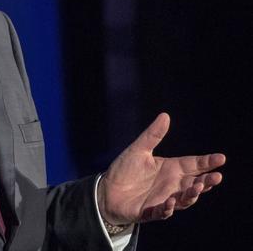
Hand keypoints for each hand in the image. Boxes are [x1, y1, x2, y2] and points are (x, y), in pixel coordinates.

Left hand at [98, 113, 225, 224]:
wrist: (107, 190)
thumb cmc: (125, 170)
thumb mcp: (138, 149)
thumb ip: (152, 135)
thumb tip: (165, 115)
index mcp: (171, 168)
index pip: (193, 164)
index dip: (207, 162)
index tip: (221, 158)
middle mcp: (171, 184)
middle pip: (195, 183)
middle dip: (207, 181)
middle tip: (217, 177)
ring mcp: (164, 199)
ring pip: (184, 199)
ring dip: (191, 195)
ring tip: (197, 187)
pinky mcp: (151, 211)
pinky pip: (163, 212)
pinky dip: (168, 208)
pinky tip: (171, 201)